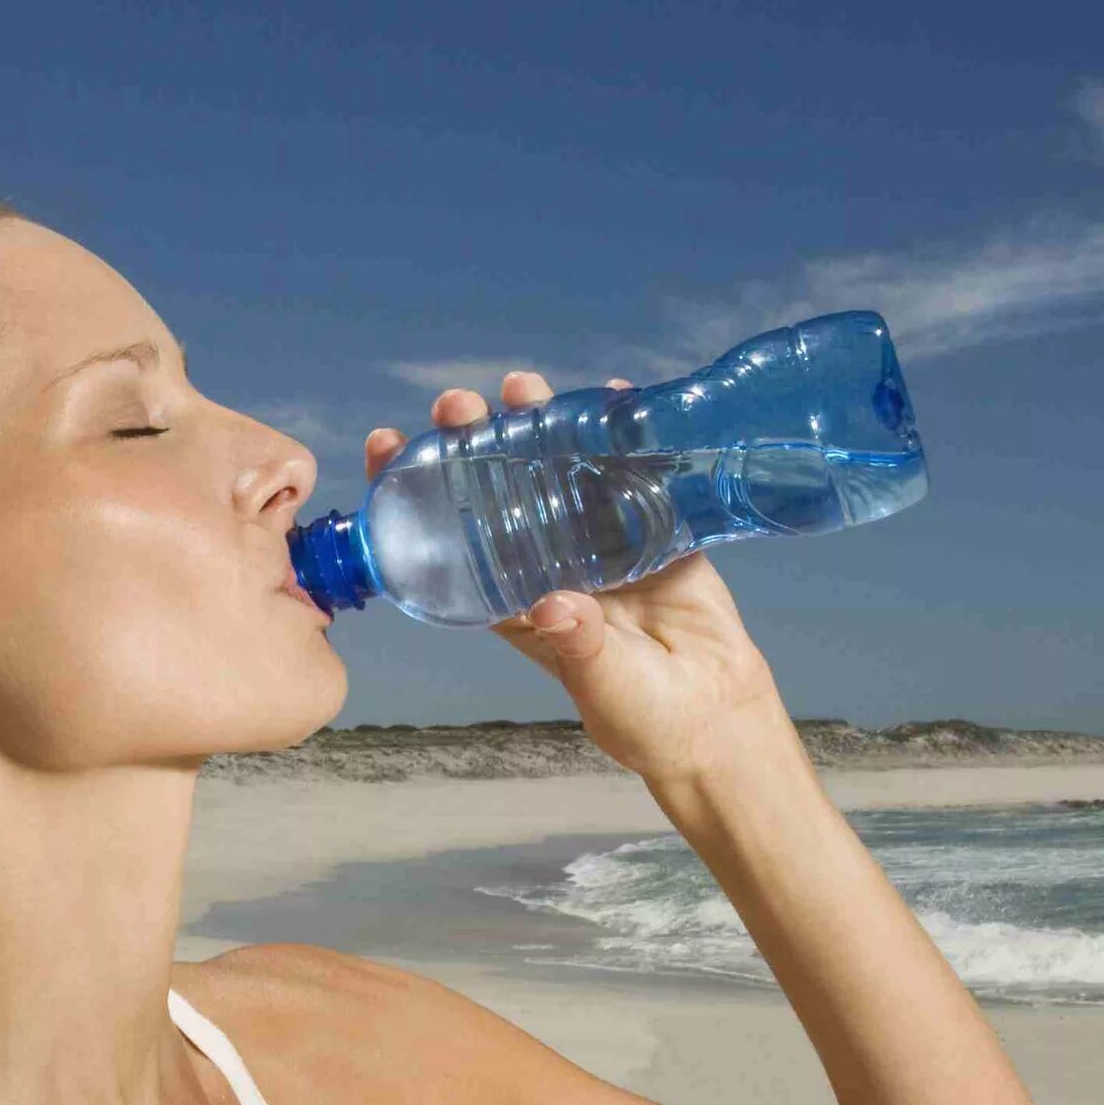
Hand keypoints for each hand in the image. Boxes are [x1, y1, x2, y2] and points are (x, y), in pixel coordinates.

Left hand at [366, 371, 802, 789]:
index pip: (451, 538)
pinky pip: (637, 474)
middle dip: (473, 442)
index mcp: (516, 601)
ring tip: (520, 386)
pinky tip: (616, 395)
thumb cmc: (643, 717)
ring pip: (560, 469)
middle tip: (456, 405)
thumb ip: (580, 646)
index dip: (416, 494)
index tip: (386, 446)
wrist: (717, 718)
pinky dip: (625, 433)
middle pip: (500, 489)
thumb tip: (556, 604)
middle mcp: (550, 561)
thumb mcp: (604, 685)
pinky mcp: (656, 530)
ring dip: (539, 425)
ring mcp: (603, 540)